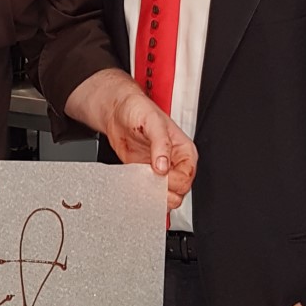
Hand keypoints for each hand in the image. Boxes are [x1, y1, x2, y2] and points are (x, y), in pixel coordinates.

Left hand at [103, 86, 196, 210]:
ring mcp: (160, 170)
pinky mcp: (145, 175)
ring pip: (166, 195)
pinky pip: (149, 192)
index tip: (159, 173)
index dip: (173, 180)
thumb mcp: (153, 121)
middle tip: (150, 179)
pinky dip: (143, 193)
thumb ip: (161, 144)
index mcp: (184, 150)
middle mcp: (175, 162)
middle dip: (165, 190)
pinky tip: (136, 184)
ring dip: (154, 194)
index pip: (187, 177)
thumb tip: (163, 166)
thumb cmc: (139, 110)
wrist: (118, 112)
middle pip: (179, 190)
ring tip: (142, 181)